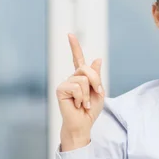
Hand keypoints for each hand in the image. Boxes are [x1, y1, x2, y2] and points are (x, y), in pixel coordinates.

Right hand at [56, 33, 105, 150]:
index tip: (70, 34)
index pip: (78, 59)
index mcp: (82, 77)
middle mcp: (73, 78)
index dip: (74, 46)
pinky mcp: (61, 89)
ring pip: (83, 79)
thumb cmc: (90, 110)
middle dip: (96, 81)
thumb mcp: (98, 91)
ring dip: (88, 94)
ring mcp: (66, 83)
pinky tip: (76, 104)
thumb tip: (97, 59)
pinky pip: (77, 87)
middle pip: (87, 69)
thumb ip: (97, 76)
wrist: (83, 124)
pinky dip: (81, 97)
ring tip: (83, 103)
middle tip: (96, 94)